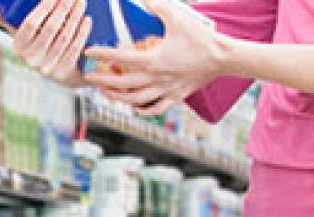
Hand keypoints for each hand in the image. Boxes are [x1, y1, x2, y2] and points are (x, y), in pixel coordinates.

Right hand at [0, 0, 92, 89]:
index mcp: (18, 47)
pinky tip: (87, 20)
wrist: (58, 72)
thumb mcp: (21, 34)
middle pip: (50, 29)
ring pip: (64, 37)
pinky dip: (82, 33)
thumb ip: (4, 19)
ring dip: (75, 17)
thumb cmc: (37, 45)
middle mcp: (31, 59)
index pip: (30, 24)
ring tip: (81, 3)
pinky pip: (74, 49)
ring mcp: (48, 67)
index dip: (44, 8)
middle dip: (63, 9)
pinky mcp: (64, 72)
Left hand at [83, 0, 228, 115]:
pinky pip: (155, 109)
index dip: (102, 54)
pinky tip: (134, 105)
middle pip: (122, 84)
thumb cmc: (202, 38)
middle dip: (103, 81)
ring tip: (107, 92)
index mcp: (153, 60)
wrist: (224, 58)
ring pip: (134, 100)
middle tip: (90, 77)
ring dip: (117, 97)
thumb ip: (159, 8)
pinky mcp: (176, 97)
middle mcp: (156, 78)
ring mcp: (165, 90)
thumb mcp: (178, 19)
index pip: (120, 58)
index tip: (89, 52)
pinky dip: (142, 109)